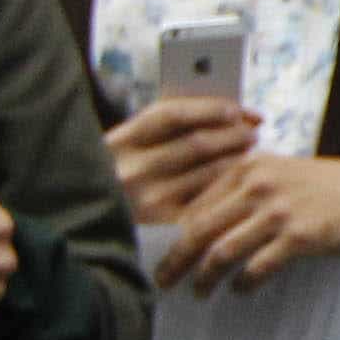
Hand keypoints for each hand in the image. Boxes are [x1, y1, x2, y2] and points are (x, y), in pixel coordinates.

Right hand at [105, 93, 260, 226]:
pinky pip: (210, 202)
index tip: (234, 109)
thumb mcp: (122, 153)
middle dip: (233, 134)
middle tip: (252, 131)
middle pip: (197, 144)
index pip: (170, 115)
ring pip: (209, 173)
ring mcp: (148, 201)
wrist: (88, 230)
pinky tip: (240, 184)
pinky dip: (229, 189)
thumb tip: (219, 113)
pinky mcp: (164, 227)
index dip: (207, 108)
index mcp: (117, 144)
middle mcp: (131, 171)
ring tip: (250, 153)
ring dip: (237, 159)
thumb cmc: (114, 183)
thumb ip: (159, 132)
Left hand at [152, 155, 339, 292]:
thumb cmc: (332, 186)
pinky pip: (258, 266)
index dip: (171, 233)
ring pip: (222, 250)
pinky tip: (240, 291)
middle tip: (163, 281)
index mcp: (249, 166)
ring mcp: (280, 210)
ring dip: (205, 277)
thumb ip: (246, 189)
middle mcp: (259, 185)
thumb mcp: (283, 173)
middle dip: (175, 260)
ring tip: (198, 292)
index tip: (160, 254)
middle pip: (198, 228)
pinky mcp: (301, 235)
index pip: (194, 203)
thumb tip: (203, 225)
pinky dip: (243, 283)